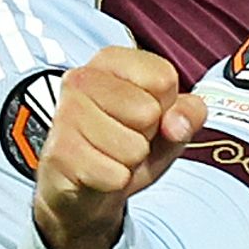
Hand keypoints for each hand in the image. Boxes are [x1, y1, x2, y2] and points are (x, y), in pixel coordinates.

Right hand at [31, 46, 206, 248]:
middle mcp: (81, 79)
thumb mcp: (170, 123)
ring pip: (133, 148)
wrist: (86, 188)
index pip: (164, 79)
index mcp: (110, 60)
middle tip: (124, 137)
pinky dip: (115, 181)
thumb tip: (177, 124)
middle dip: (146, 135)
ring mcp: (65, 116)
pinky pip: (115, 175)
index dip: (165, 106)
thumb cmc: (127, 144)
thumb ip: (189, 114)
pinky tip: (97, 172)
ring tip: (110, 154)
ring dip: (129, 161)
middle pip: (149, 112)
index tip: (143, 113)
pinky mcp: (58, 154)